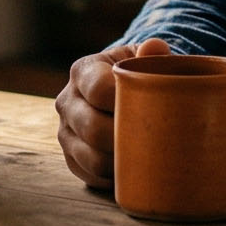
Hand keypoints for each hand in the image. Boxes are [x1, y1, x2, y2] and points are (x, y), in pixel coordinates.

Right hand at [55, 36, 171, 189]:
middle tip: (159, 144)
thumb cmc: (135, 74)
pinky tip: (135, 170)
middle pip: (93, 129)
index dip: (125, 102)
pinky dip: (115, 177)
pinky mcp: (71, 157)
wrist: (116, 92)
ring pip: (91, 158)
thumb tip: (156, 48)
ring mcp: (66, 132)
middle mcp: (67, 101)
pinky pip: (91, 176)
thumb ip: (151, 53)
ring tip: (149, 160)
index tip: (153, 110)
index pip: (98, 89)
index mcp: (83, 71)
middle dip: (127, 140)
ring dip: (122, 164)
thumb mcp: (141, 58)